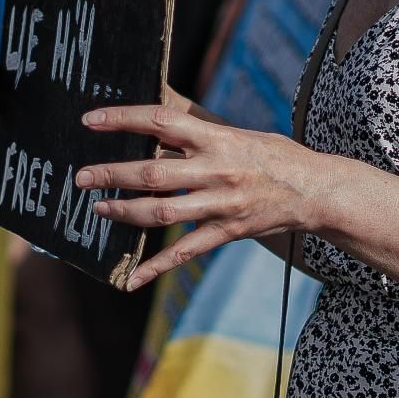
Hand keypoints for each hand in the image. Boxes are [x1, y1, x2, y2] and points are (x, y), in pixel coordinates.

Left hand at [71, 99, 326, 291]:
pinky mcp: (227, 232)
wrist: (317, 190)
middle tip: (81, 177)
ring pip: (163, 211)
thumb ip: (198, 128)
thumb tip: (156, 117)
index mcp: (218, 138)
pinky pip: (186, 252)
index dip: (124, 118)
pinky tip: (131, 280)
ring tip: (100, 208)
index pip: (162, 121)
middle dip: (113, 174)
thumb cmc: (275, 155)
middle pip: (154, 172)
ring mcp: (221, 204)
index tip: (91, 120)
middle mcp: (217, 170)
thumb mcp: (237, 132)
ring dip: (126, 211)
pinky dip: (156, 267)